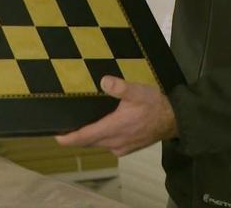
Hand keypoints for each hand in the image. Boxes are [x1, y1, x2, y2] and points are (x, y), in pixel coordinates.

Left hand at [55, 76, 177, 156]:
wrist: (174, 120)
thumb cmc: (154, 105)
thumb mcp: (138, 91)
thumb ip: (120, 87)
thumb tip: (103, 81)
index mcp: (113, 128)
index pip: (84, 137)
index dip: (69, 138)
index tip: (56, 137)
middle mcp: (114, 142)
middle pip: (89, 142)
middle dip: (76, 137)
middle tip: (64, 128)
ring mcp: (121, 147)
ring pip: (98, 144)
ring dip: (89, 138)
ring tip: (80, 127)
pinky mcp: (127, 149)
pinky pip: (108, 145)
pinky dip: (101, 139)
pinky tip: (102, 129)